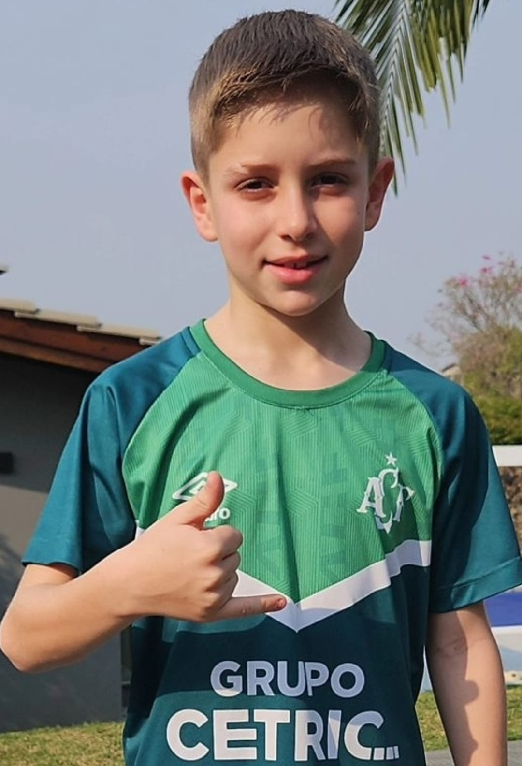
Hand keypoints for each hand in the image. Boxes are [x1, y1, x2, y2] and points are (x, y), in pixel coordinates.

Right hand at [123, 472, 285, 621]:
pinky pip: (244, 609)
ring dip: (220, 572)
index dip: (215, 534)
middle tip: (188, 557)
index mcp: (209, 548)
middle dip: (217, 553)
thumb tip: (219, 476)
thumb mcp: (179, 519)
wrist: (130, 584)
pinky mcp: (211, 614)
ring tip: (189, 573)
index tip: (194, 539)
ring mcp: (214, 597)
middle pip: (235, 555)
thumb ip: (205, 500)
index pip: (234, 535)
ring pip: (234, 576)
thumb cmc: (153, 548)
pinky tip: (281, 602)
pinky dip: (263, 605)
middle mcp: (215, 574)